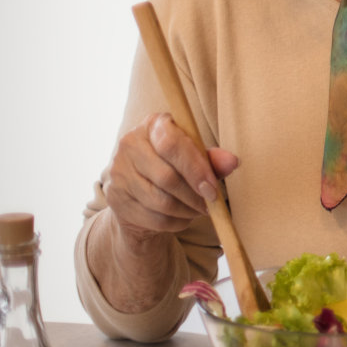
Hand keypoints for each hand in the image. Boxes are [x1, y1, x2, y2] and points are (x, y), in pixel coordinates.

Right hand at [102, 113, 239, 237]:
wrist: (142, 186)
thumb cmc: (176, 164)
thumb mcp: (195, 155)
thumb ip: (213, 158)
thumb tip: (232, 162)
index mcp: (153, 125)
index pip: (172, 144)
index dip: (196, 169)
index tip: (213, 189)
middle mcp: (129, 144)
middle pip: (166, 177)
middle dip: (194, 195)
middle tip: (211, 203)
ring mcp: (117, 171)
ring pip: (160, 201)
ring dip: (187, 210)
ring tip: (199, 209)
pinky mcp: (114, 197)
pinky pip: (152, 217)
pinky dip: (174, 222)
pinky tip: (182, 216)